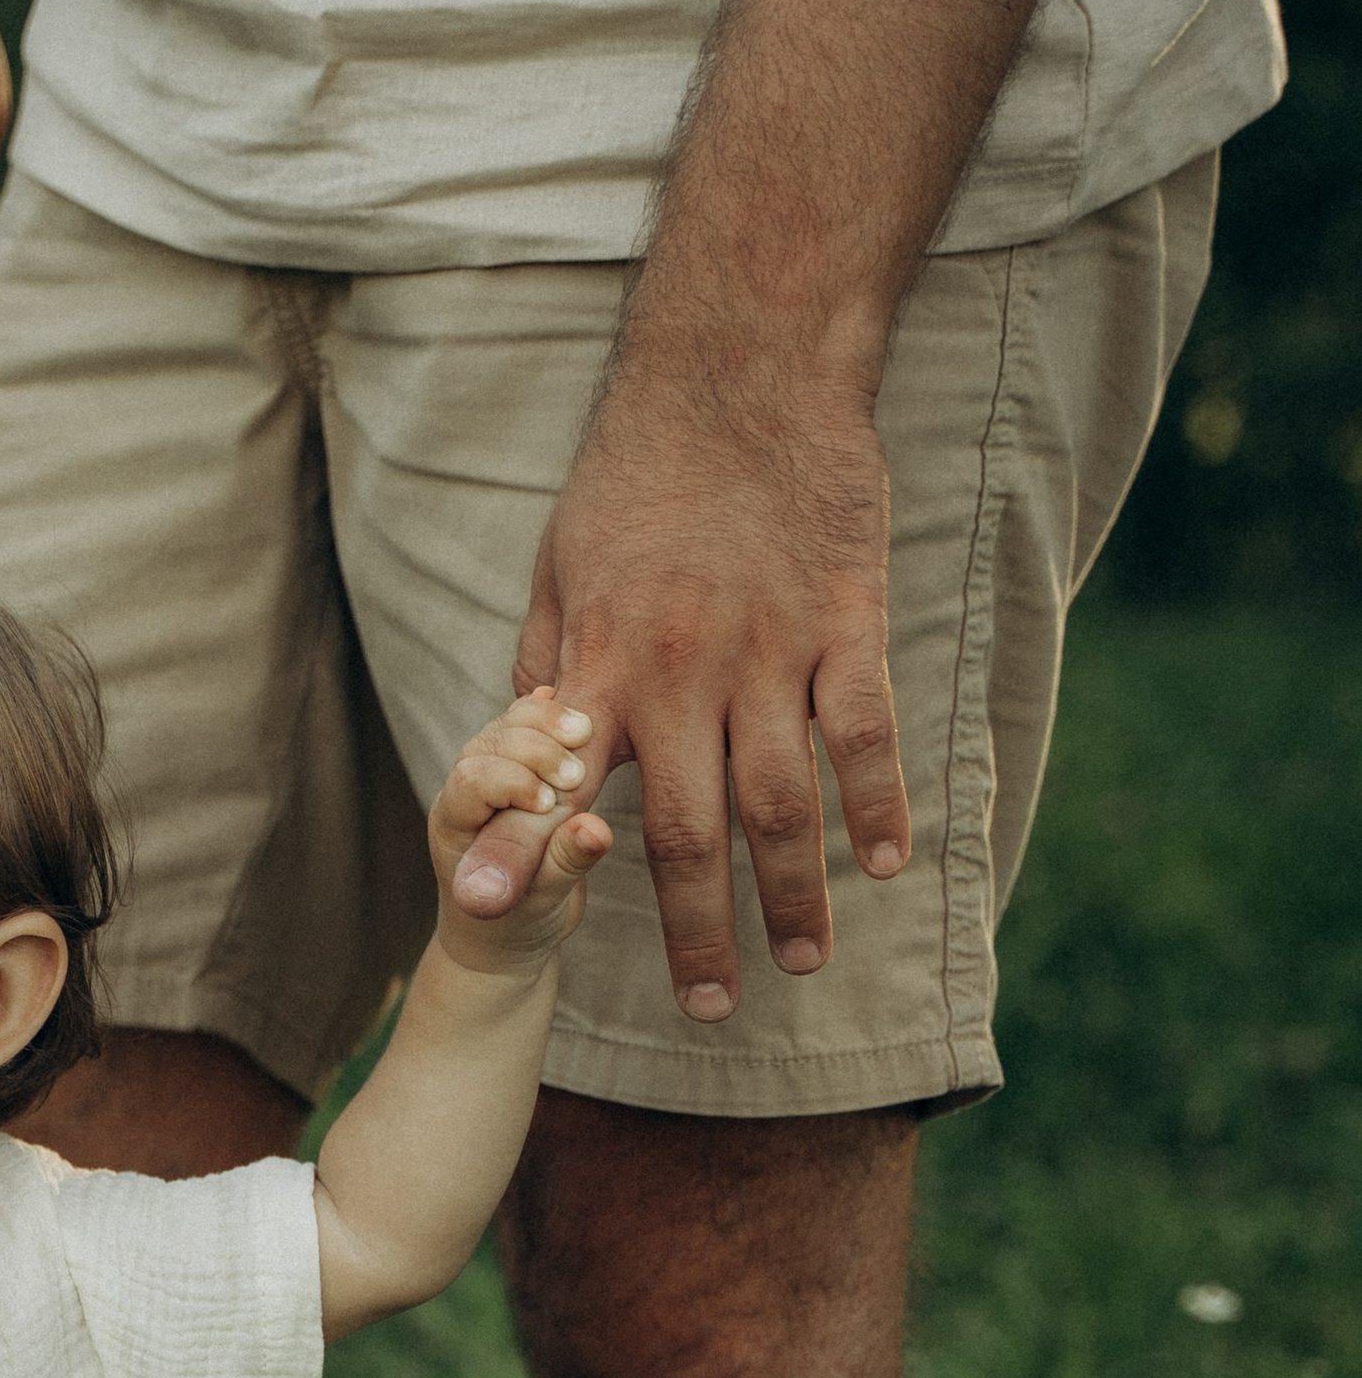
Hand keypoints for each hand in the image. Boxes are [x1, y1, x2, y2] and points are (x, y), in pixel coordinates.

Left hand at [430, 701, 613, 968]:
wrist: (507, 934)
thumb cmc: (515, 928)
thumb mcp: (542, 905)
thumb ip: (564, 865)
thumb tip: (595, 829)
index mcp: (454, 824)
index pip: (472, 780)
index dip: (513, 781)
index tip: (551, 804)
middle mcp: (465, 792)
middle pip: (490, 743)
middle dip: (535, 747)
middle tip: (577, 772)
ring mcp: (491, 773)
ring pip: (509, 726)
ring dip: (547, 723)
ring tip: (586, 731)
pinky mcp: (521, 766)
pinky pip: (529, 727)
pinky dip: (552, 717)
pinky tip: (576, 714)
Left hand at [455, 356, 910, 1018]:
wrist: (740, 369)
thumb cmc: (638, 470)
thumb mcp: (561, 564)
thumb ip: (548, 664)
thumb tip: (523, 745)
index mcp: (602, 664)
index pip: (560, 786)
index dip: (526, 857)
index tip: (494, 922)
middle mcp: (683, 672)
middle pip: (687, 832)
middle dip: (698, 931)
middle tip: (709, 1008)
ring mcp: (771, 651)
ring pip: (781, 802)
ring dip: (792, 894)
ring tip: (804, 962)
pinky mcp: (846, 620)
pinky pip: (866, 731)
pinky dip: (877, 803)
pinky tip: (883, 865)